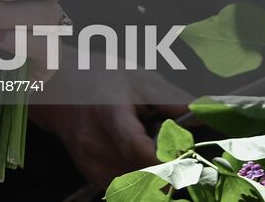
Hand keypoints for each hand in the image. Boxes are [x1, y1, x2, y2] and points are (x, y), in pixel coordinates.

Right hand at [31, 88, 188, 188]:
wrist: (57, 89)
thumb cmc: (99, 78)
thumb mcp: (137, 78)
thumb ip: (172, 99)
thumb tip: (207, 115)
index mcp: (109, 116)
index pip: (140, 151)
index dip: (169, 160)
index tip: (187, 155)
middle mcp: (97, 146)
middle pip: (145, 174)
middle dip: (170, 170)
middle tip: (181, 156)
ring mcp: (92, 165)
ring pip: (139, 186)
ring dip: (157, 176)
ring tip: (157, 154)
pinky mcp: (93, 177)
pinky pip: (128, 187)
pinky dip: (143, 179)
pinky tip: (142, 161)